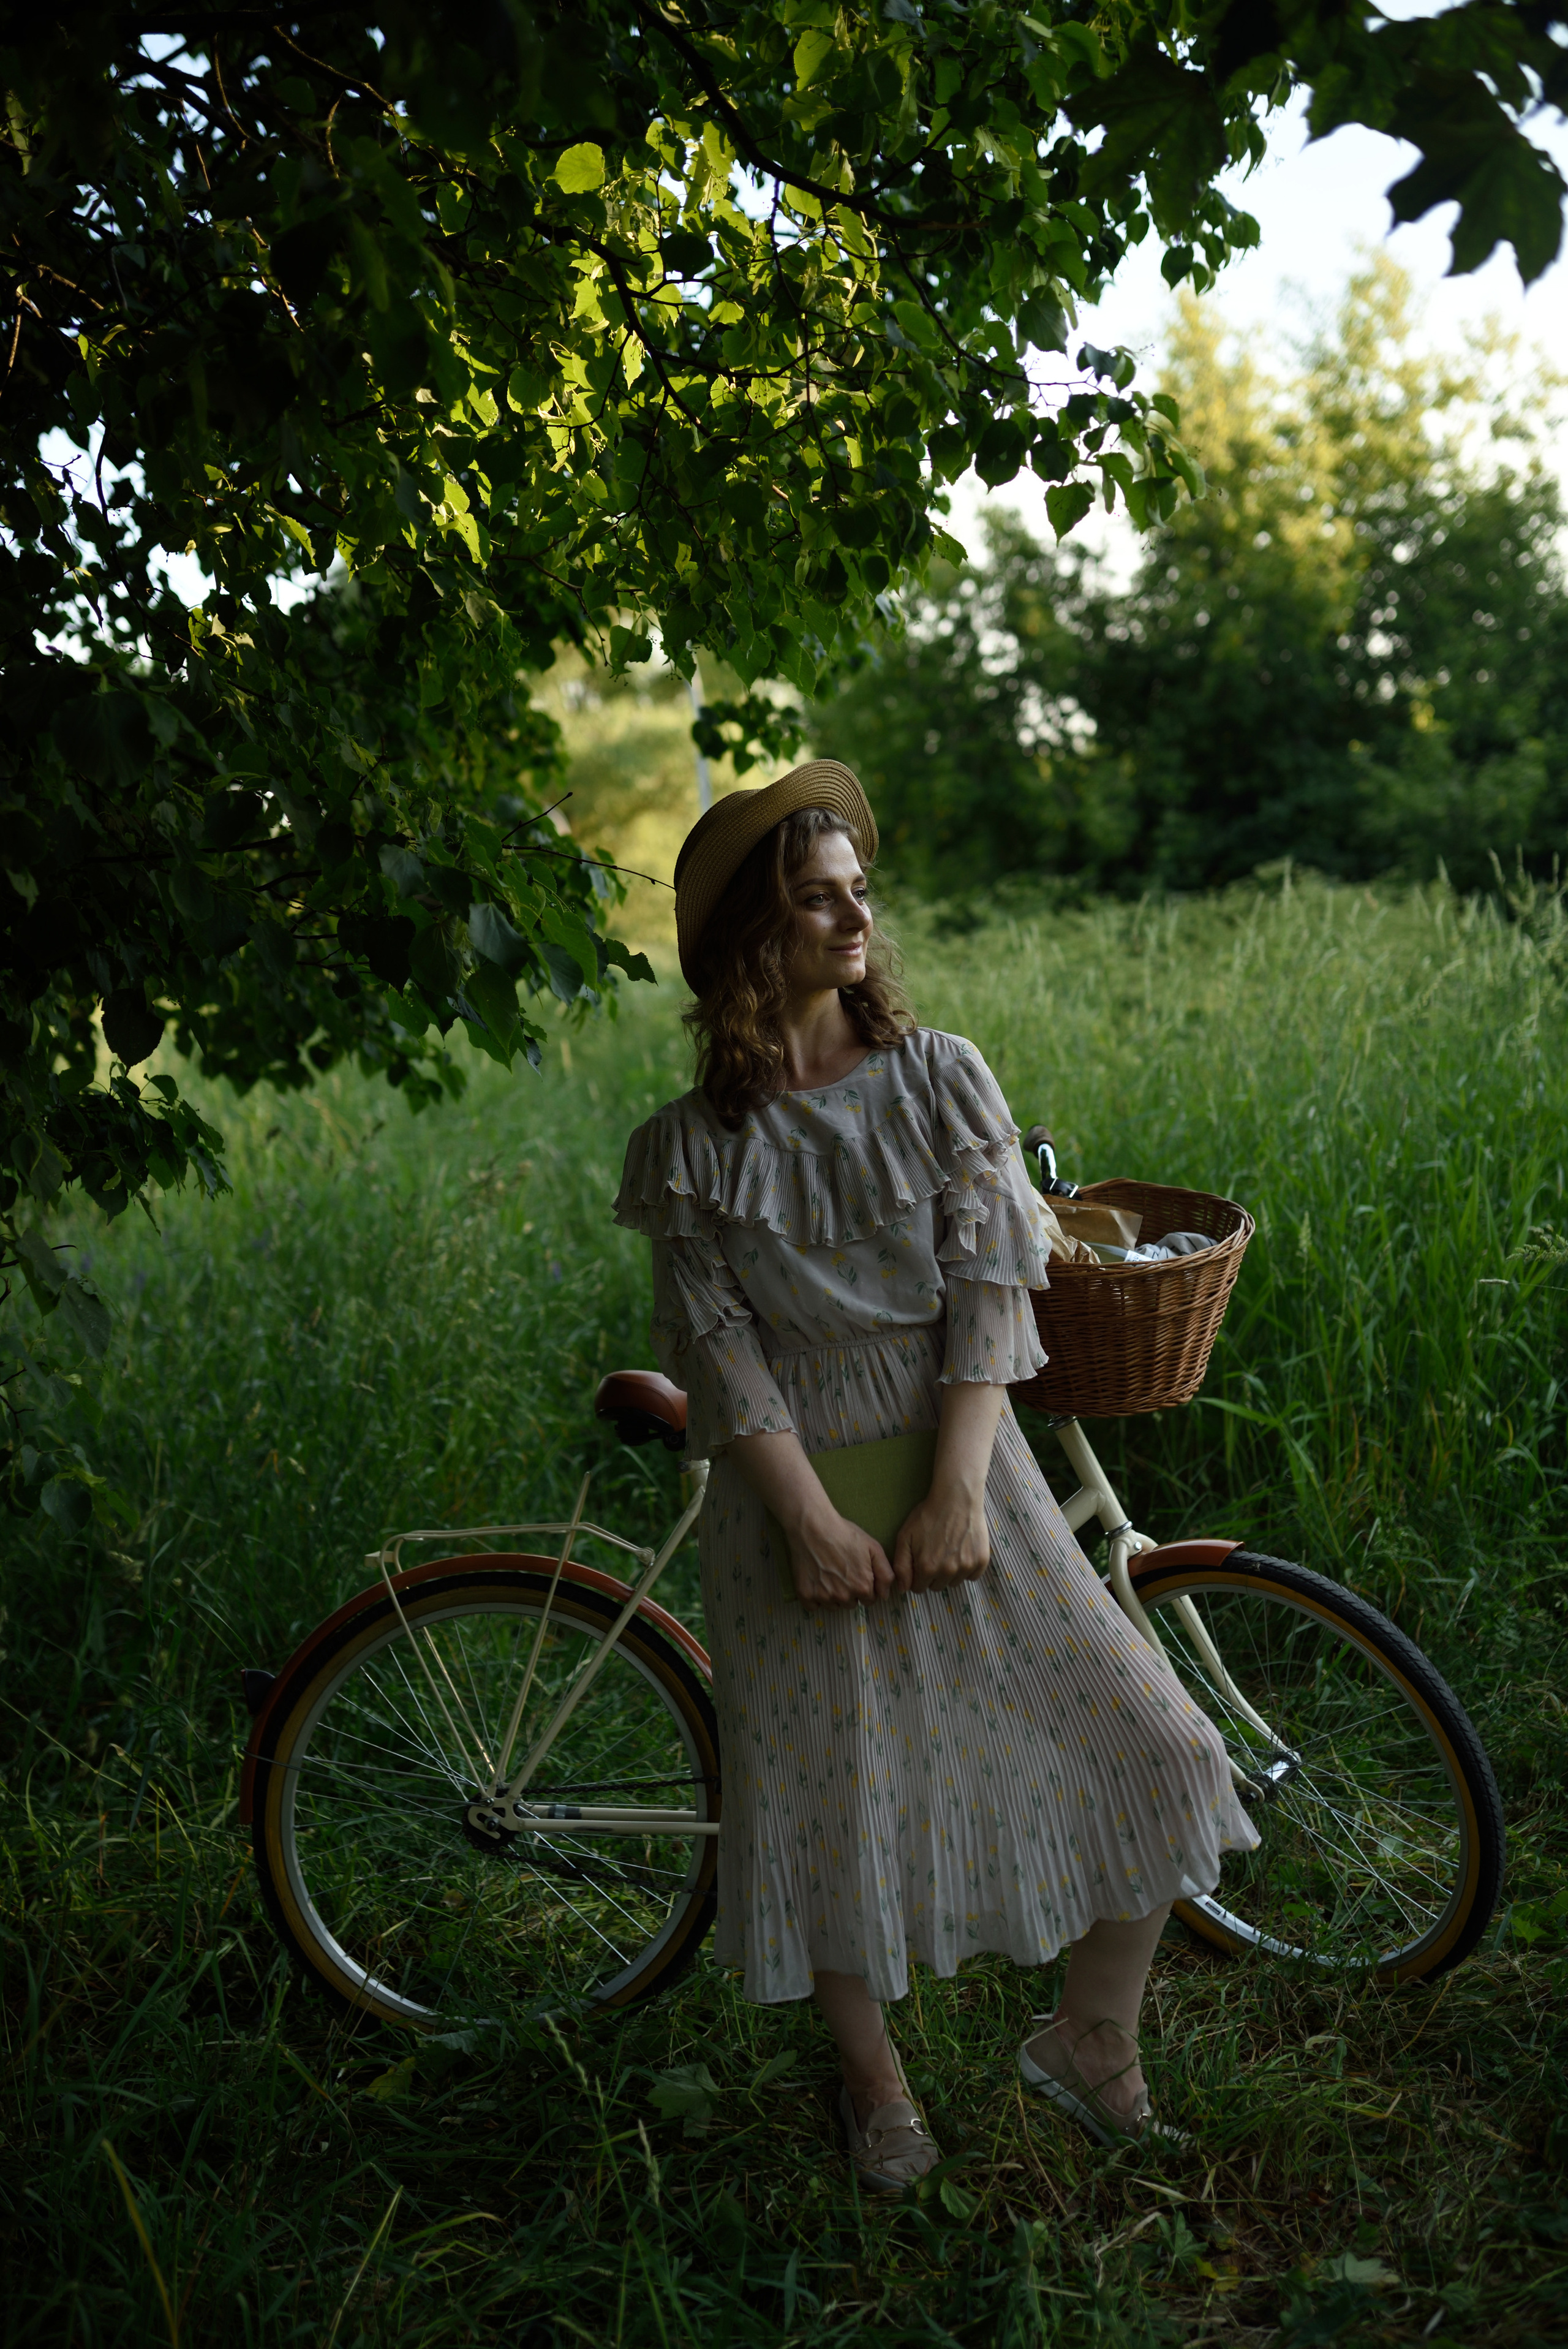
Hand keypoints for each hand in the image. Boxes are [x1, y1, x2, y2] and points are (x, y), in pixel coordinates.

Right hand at [789, 1501, 900, 1608]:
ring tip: (828, 1574)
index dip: (865, 1587)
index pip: (869, 1600)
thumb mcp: (873, 1548)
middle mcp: (844, 1596)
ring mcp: (823, 1597)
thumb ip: (885, 1574)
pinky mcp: (806, 1595)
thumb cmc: (844, 1534)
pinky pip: (813, 1606)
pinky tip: (816, 1580)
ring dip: (833, 1595)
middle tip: (842, 1572)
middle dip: (850, 1592)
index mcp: (862, 1587)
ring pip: (833, 1606)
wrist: (813, 1526)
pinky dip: (815, 1597)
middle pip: (851, 1604)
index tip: (857, 1575)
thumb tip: (885, 1595)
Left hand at [894, 1476, 989, 1592]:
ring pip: (954, 1582)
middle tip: (935, 1554)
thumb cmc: (928, 1515)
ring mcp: (966, 1567)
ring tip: (949, 1550)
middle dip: (933, 1575)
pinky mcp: (981, 1561)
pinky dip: (968, 1568)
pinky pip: (972, 1576)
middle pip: (937, 1586)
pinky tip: (963, 1551)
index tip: (921, 1562)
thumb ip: (901, 1565)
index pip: (919, 1588)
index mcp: (927, 1568)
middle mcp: (947, 1572)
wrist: (956, 1498)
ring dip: (950, 1573)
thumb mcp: (905, 1536)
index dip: (918, 1575)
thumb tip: (903, 1589)